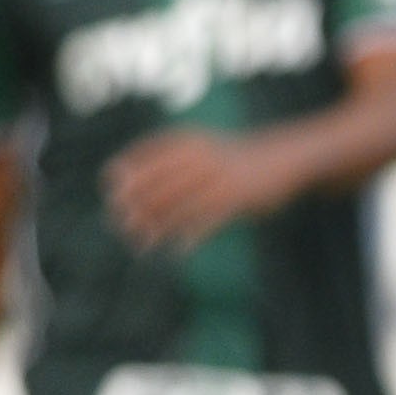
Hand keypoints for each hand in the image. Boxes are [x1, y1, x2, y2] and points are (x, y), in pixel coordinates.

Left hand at [104, 130, 290, 250]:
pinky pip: (207, 222)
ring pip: (177, 207)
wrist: (284, 157)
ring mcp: (218, 179)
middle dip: (135, 208)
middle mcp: (199, 158)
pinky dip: (190, 238)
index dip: (122, 177)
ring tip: (142, 245)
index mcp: (185, 142)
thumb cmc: (234, 158)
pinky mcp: (238, 199)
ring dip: (157, 229)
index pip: (141, 158)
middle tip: (121, 226)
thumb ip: (167, 156)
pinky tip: (179, 252)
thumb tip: (124, 177)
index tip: (112, 195)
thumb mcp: (199, 146)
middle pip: (155, 186)